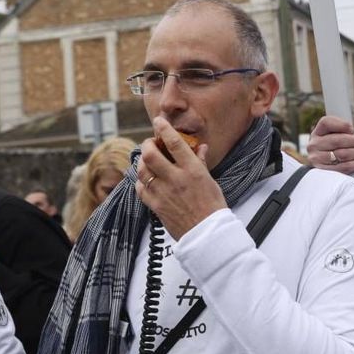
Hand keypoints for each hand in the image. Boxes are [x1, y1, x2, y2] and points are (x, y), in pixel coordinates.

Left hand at [136, 117, 223, 240]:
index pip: (174, 143)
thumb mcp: (210, 180)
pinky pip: (140, 189)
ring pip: (142, 171)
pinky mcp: (155, 205)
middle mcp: (176, 179)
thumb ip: (201, 162)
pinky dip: (140, 181)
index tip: (159, 121)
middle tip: (150, 144)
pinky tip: (145, 180)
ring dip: (142, 162)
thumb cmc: (213, 207)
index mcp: (192, 170)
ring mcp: (163, 193)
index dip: (164, 128)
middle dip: (147, 145)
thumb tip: (201, 148)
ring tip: (146, 160)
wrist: (207, 233)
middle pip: (151, 155)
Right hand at [306, 115, 353, 174]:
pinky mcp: (324, 172)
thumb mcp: (336, 133)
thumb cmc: (335, 146)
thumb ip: (343, 128)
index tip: (351, 130)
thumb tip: (351, 132)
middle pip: (338, 140)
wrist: (325, 166)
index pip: (326, 122)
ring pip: (343, 155)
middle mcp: (313, 145)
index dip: (342, 125)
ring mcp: (317, 159)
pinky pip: (344, 167)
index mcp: (317, 132)